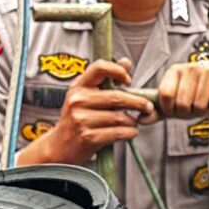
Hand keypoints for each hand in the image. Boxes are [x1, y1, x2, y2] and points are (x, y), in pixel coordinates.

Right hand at [24, 60, 154, 163]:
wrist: (60, 146)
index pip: (99, 67)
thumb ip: (106, 80)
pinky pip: (118, 132)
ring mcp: (81, 119)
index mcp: (78, 87)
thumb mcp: (86, 96)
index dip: (118, 71)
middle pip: (117, 97)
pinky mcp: (88, 137)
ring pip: (119, 117)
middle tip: (148, 106)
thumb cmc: (77, 119)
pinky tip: (131, 132)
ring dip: (133, 121)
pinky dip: (130, 133)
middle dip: (138, 102)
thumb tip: (126, 62)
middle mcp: (78, 101)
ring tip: (134, 122)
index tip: (128, 81)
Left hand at [153, 61, 208, 118]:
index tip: (174, 111)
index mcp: (174, 71)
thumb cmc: (192, 101)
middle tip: (191, 110)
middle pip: (182, 102)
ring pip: (200, 103)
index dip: (169, 110)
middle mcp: (190, 67)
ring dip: (202, 111)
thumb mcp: (173, 107)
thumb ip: (156, 112)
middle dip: (187, 113)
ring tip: (204, 105)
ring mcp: (208, 70)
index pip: (165, 94)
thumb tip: (139, 118)